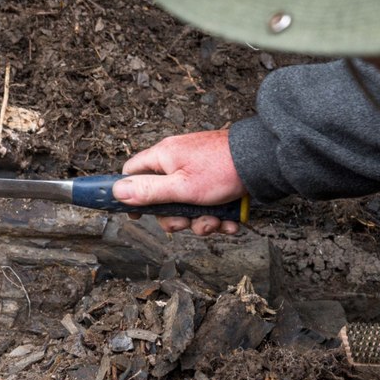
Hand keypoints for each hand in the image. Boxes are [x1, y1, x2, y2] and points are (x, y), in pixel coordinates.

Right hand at [115, 130, 247, 235]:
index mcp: (163, 157)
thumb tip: (117, 191)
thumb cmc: (223, 169)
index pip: (133, 172)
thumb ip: (149, 191)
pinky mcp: (215, 180)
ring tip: (217, 221)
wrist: (262, 162)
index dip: (131, 194)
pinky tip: (229, 220)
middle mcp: (177, 162)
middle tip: (187, 222)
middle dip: (176, 217)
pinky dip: (218, 215)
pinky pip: (208, 203)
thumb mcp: (181, 187)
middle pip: (162, 197)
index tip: (139, 214)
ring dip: (201, 221)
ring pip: (188, 205)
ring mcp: (197, 171)